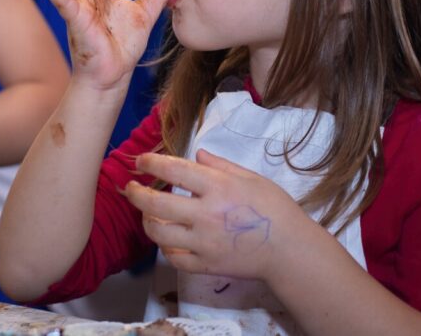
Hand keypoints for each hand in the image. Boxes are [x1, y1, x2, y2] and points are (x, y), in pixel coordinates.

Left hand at [125, 150, 312, 282]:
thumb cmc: (275, 209)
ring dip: (145, 220)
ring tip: (146, 212)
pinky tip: (166, 237)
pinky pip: (173, 257)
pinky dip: (164, 246)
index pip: (175, 170)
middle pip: (156, 204)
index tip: (141, 161)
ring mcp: (204, 243)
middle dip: (136, 193)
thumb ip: (221, 165)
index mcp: (219, 187)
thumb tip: (197, 154)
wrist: (289, 251)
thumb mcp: (252, 178)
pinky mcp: (205, 265)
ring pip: (158, 233)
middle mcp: (206, 214)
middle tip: (130, 187)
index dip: (151, 163)